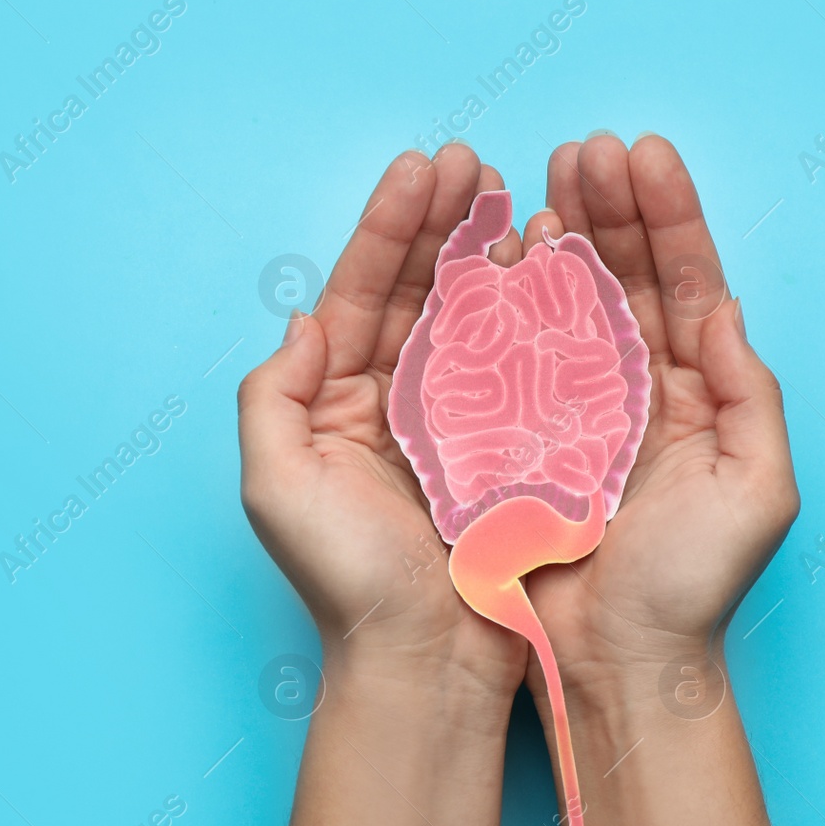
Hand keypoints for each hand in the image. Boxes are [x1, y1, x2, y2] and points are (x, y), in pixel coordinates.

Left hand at [238, 145, 531, 703]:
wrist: (423, 662)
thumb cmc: (346, 584)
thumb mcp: (276, 489)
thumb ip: (274, 397)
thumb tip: (307, 320)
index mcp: (334, 401)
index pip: (358, 292)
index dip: (387, 226)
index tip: (421, 168)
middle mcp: (390, 402)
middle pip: (415, 290)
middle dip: (440, 222)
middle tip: (473, 162)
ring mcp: (451, 424)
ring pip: (470, 318)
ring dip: (487, 255)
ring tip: (514, 197)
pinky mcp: (504, 449)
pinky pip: (518, 368)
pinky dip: (532, 317)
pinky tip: (550, 273)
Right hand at [522, 134, 800, 698]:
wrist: (621, 664)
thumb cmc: (695, 590)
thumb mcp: (758, 491)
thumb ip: (752, 395)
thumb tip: (724, 308)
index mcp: (701, 395)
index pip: (688, 285)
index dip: (669, 217)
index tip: (643, 154)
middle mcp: (643, 391)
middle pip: (628, 278)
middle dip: (610, 209)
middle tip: (583, 149)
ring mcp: (581, 411)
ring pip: (571, 304)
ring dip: (561, 237)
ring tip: (543, 178)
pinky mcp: (525, 437)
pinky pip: (517, 356)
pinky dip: (510, 303)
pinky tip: (500, 255)